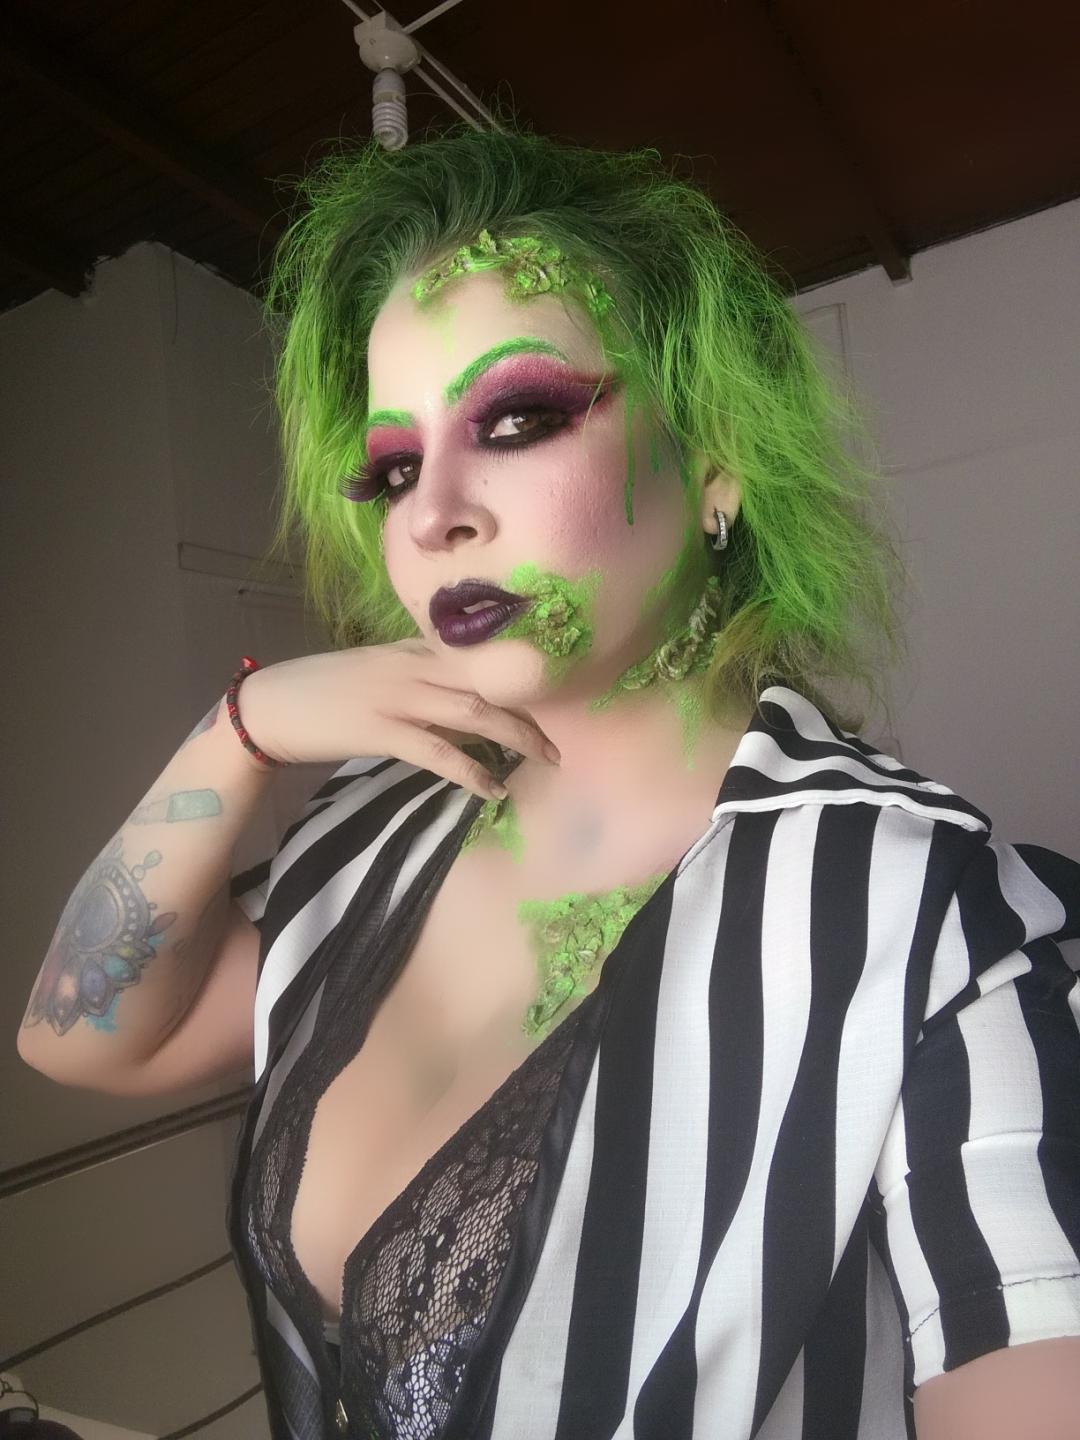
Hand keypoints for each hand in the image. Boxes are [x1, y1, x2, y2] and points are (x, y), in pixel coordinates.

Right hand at [232, 641, 558, 799]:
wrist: (269, 706)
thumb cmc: (321, 690)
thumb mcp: (375, 670)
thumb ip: (416, 672)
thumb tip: (457, 691)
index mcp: (411, 651)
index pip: (478, 659)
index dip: (516, 680)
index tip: (549, 700)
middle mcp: (412, 667)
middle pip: (486, 686)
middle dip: (528, 715)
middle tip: (557, 745)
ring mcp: (398, 698)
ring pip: (473, 714)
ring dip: (516, 739)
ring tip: (543, 761)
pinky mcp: (382, 732)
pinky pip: (439, 753)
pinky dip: (472, 772)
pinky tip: (493, 790)